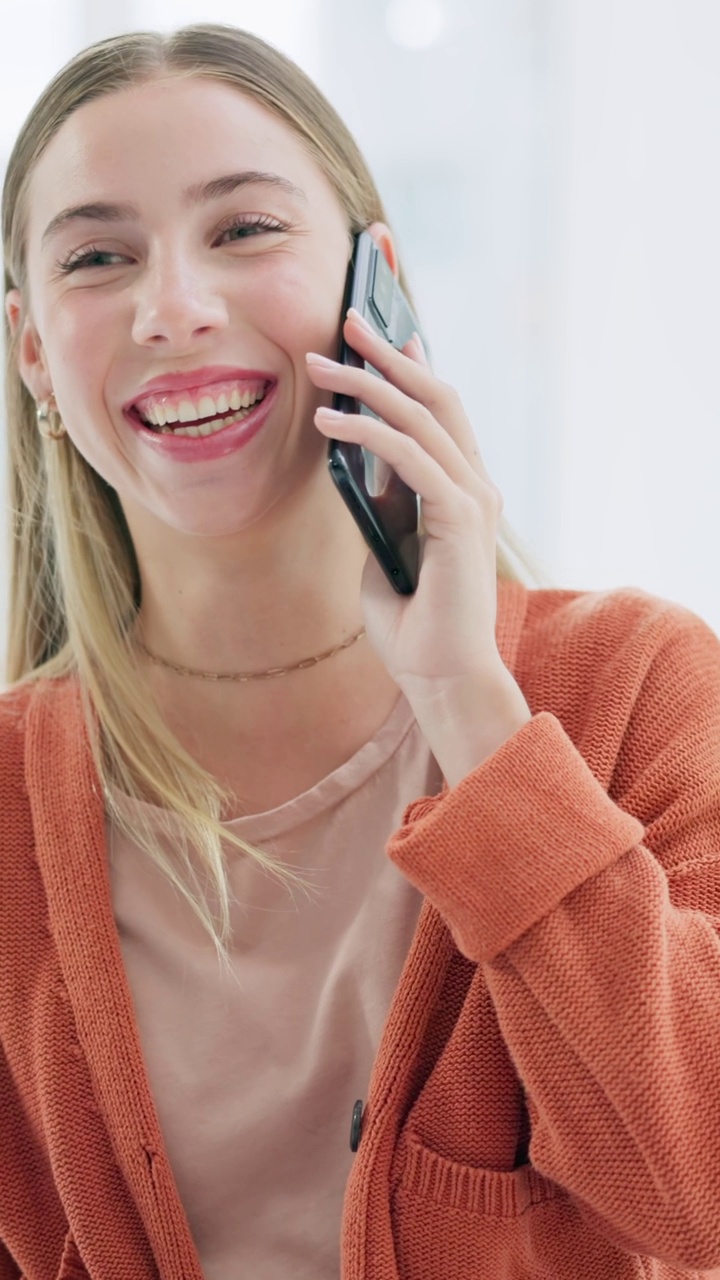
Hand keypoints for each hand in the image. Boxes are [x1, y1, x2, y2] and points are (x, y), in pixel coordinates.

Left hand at [306, 308, 529, 780]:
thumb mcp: (386, 550)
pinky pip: (410, 456)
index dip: (413, 364)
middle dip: (389, 352)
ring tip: (319, 364)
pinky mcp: (459, 518)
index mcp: (463, 491)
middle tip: (348, 319)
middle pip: (437, 396)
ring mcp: (473, 499)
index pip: (442, 411)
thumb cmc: (413, 625)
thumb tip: (355, 464)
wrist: (440, 677)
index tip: (380, 328)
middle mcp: (476, 485)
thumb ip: (382, 506)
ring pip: (421, 415)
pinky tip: (328, 420)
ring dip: (367, 383)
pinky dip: (368, 430)